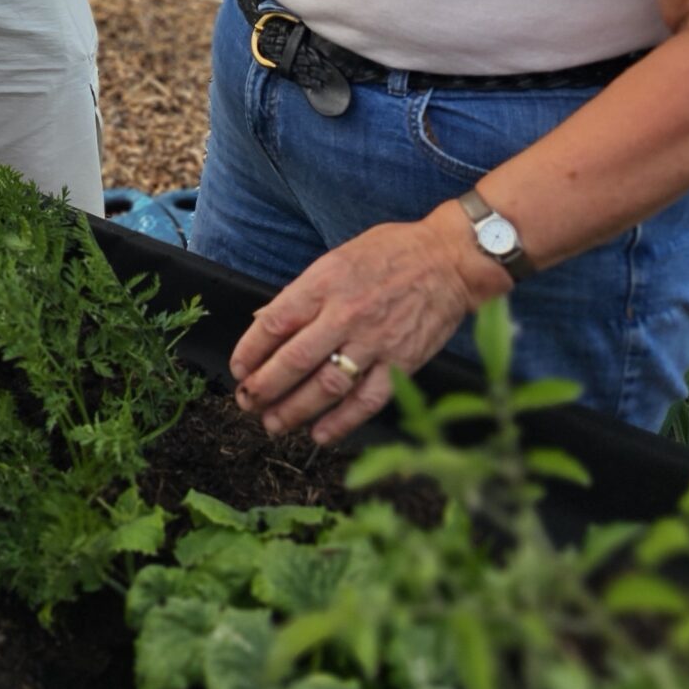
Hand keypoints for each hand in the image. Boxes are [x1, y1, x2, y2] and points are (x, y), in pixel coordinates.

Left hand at [228, 202, 510, 444]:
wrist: (450, 260)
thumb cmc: (391, 253)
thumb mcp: (337, 258)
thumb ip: (303, 293)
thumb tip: (265, 320)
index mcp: (324, 283)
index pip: (274, 323)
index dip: (250, 351)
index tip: (238, 369)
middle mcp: (345, 314)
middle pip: (293, 360)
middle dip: (264, 388)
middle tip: (247, 403)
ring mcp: (375, 342)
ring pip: (326, 386)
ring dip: (294, 410)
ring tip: (273, 424)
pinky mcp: (402, 364)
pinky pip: (367, 400)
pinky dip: (342, 422)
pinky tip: (320, 435)